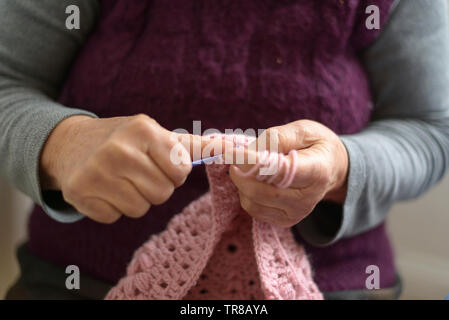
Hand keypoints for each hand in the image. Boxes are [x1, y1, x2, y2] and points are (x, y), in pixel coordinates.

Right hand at [40, 114, 215, 223]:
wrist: (70, 143)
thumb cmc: (124, 140)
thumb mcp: (156, 135)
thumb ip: (194, 146)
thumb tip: (236, 148)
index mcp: (144, 130)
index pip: (180, 171)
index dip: (172, 172)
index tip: (159, 163)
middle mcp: (119, 150)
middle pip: (162, 193)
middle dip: (154, 186)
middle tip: (137, 172)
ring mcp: (96, 173)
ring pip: (140, 208)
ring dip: (134, 198)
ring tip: (120, 179)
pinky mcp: (79, 194)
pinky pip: (115, 217)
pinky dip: (113, 207)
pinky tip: (103, 188)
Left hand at [229, 120, 348, 227]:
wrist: (332, 168)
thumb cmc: (315, 145)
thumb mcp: (303, 130)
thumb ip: (277, 137)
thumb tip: (249, 150)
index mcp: (317, 171)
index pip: (279, 171)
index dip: (251, 162)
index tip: (231, 151)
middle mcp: (307, 198)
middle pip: (262, 191)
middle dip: (241, 173)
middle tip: (231, 156)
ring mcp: (296, 213)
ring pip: (254, 202)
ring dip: (241, 183)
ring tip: (246, 166)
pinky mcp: (285, 220)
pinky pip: (254, 210)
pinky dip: (246, 193)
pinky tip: (253, 179)